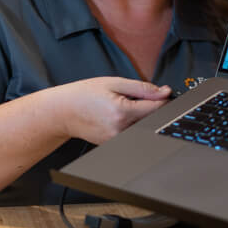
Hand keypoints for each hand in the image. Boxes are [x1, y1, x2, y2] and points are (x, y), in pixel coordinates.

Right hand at [56, 77, 170, 145]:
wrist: (63, 111)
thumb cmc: (84, 95)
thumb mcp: (114, 83)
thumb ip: (142, 88)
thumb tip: (164, 92)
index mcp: (121, 112)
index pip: (156, 108)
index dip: (163, 99)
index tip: (162, 93)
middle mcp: (120, 129)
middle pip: (150, 119)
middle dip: (149, 107)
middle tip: (133, 98)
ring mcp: (116, 139)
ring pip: (141, 127)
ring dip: (138, 116)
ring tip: (120, 107)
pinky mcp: (112, 144)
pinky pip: (130, 132)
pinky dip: (129, 123)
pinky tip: (115, 116)